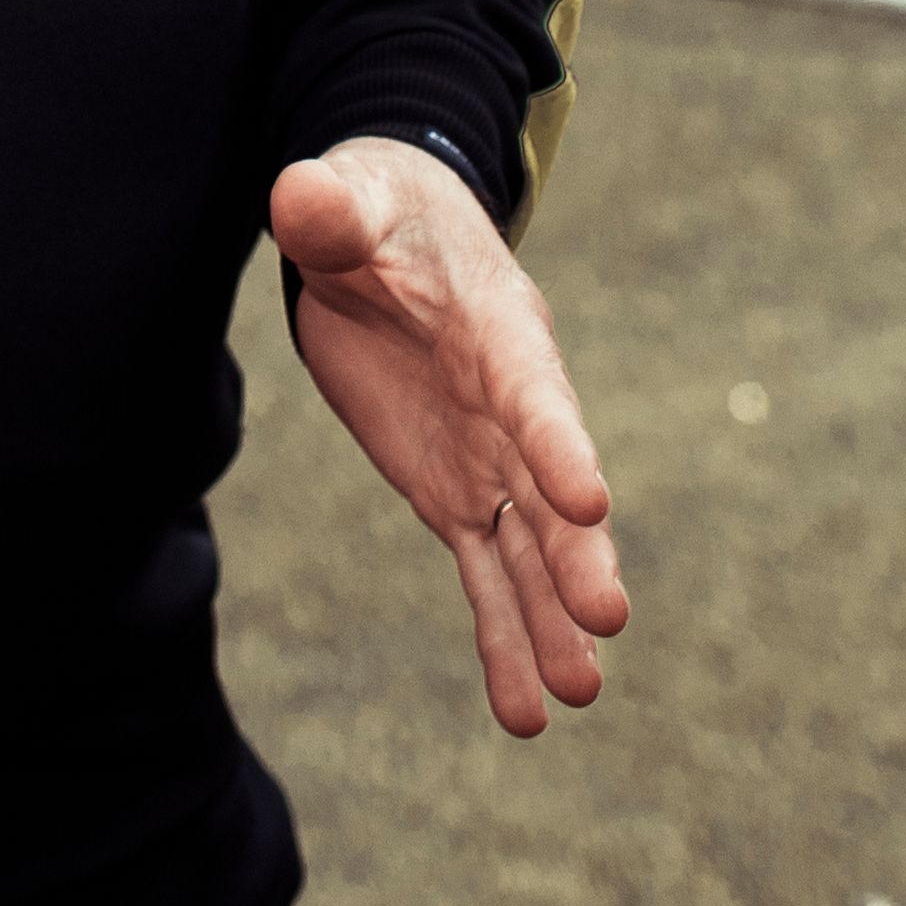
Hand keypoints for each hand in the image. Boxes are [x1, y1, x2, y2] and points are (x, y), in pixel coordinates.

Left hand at [273, 134, 625, 734]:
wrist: (384, 241)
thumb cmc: (377, 212)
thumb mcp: (351, 200)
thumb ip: (332, 208)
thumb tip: (298, 194)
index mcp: (502, 333)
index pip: (535, 394)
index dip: (559, 444)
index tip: (590, 501)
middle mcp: (513, 409)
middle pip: (550, 490)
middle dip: (576, 554)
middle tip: (607, 620)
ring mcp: (491, 461)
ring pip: (529, 549)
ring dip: (551, 619)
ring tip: (578, 694)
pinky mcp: (455, 495)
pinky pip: (486, 574)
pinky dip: (503, 637)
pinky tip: (524, 711)